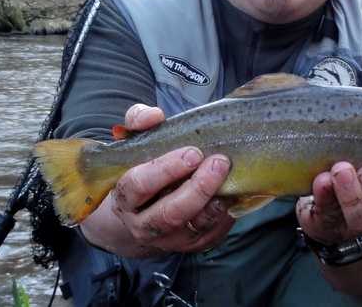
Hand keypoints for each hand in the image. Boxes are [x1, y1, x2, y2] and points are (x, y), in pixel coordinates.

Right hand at [79, 104, 234, 256]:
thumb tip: (154, 116)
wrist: (143, 211)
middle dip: (197, 188)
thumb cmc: (145, 167)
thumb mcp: (136, 143)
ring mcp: (170, 239)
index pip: (139, 186)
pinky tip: (235, 193)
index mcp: (126, 197)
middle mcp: (144, 224)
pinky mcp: (194, 245)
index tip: (193, 152)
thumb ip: (139, 122)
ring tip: (230, 177)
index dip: (165, 169)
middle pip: (169, 213)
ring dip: (215, 202)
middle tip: (219, 162)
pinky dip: (226, 213)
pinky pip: (213, 233)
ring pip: (195, 226)